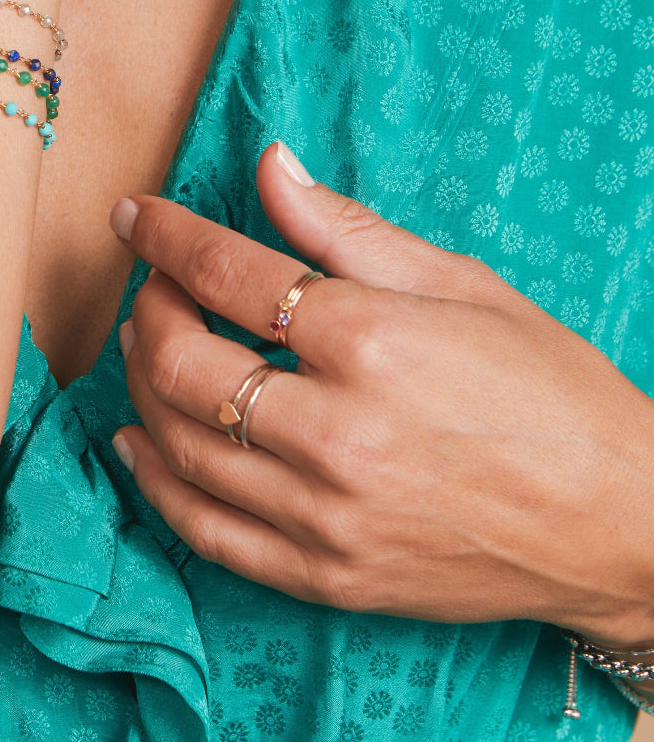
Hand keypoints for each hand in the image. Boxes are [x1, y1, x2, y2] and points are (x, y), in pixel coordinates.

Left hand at [110, 142, 653, 648]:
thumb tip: (269, 165)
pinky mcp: (326, 576)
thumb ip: (346, 228)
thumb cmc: (549, 392)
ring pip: (178, 445)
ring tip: (145, 348)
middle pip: (180, 364)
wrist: (621, 523)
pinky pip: (205, 531)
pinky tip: (138, 444)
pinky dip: (155, 483)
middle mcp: (337, 433)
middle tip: (155, 287)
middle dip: (148, 310)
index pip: (226, 274)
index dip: (165, 236)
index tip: (135, 217)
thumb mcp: (460, 285)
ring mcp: (326, 516)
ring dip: (140, 385)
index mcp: (371, 342)